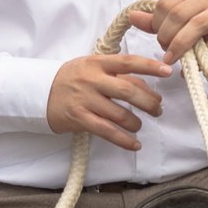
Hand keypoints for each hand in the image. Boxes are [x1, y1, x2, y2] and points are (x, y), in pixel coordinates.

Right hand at [47, 54, 171, 150]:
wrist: (40, 92)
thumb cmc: (73, 78)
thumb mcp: (93, 67)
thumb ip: (118, 75)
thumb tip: (147, 87)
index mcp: (97, 63)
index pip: (128, 62)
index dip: (150, 66)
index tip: (167, 71)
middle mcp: (92, 80)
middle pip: (128, 91)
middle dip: (148, 102)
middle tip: (158, 110)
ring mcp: (85, 100)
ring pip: (119, 114)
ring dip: (136, 122)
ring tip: (139, 125)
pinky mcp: (80, 119)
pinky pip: (107, 132)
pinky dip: (124, 140)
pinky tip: (134, 144)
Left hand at [127, 0, 207, 65]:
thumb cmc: (204, 26)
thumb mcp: (179, 20)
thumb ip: (156, 20)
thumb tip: (132, 17)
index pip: (165, 4)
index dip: (157, 24)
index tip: (159, 38)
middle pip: (177, 15)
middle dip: (166, 36)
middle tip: (166, 52)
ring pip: (194, 26)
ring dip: (179, 46)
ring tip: (171, 60)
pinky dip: (199, 60)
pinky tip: (192, 68)